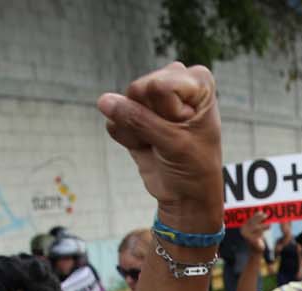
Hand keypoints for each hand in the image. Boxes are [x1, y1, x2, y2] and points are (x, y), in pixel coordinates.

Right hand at [97, 63, 221, 230]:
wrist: (186, 196)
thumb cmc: (194, 168)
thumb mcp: (174, 144)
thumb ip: (139, 120)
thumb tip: (104, 101)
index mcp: (198, 81)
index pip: (160, 86)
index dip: (168, 114)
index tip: (186, 131)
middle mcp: (175, 81)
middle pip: (139, 89)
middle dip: (151, 120)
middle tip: (171, 138)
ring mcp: (152, 96)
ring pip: (124, 102)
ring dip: (138, 131)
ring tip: (160, 144)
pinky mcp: (134, 112)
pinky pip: (114, 119)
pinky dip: (129, 139)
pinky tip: (147, 147)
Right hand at [240, 211, 268, 253]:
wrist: (255, 251)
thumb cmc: (256, 238)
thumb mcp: (255, 229)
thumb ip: (256, 222)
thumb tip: (261, 212)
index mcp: (243, 227)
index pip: (250, 219)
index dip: (256, 215)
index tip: (262, 212)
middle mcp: (243, 231)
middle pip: (253, 222)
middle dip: (260, 218)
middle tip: (266, 215)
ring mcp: (247, 236)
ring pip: (257, 227)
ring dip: (264, 224)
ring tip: (270, 224)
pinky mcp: (252, 240)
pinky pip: (259, 233)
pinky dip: (264, 231)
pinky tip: (268, 228)